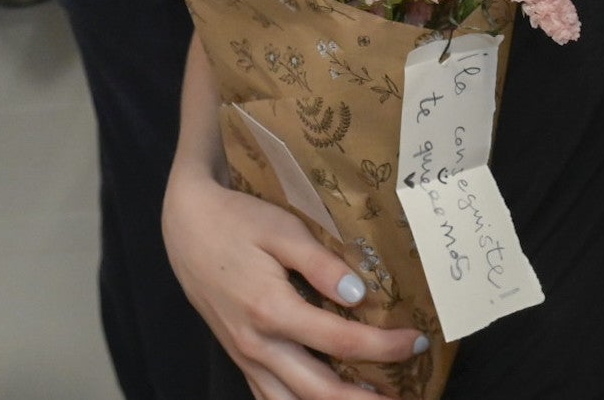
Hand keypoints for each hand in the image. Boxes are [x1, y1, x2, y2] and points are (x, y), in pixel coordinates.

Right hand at [163, 167, 422, 399]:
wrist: (186, 228)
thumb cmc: (236, 221)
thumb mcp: (280, 229)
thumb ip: (320, 264)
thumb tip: (359, 296)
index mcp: (272, 311)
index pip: (341, 342)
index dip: (385, 347)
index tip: (417, 340)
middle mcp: (258, 345)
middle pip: (322, 391)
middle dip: (368, 399)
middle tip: (407, 392)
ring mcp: (246, 358)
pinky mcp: (240, 359)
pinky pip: (270, 398)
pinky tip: (327, 399)